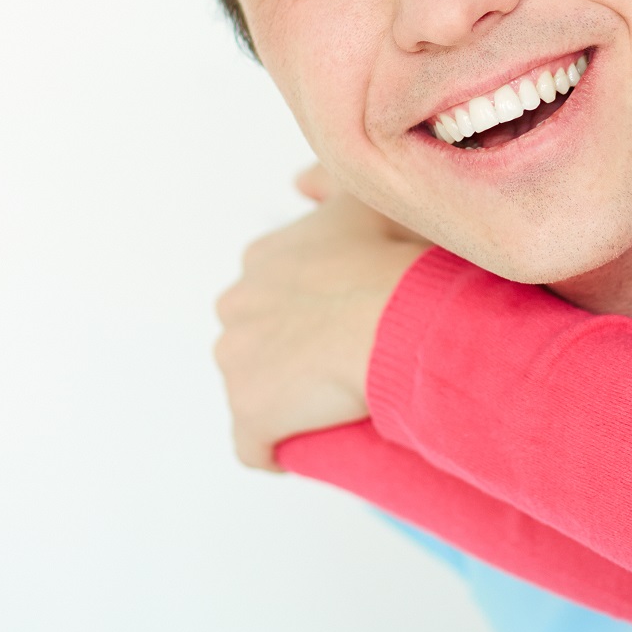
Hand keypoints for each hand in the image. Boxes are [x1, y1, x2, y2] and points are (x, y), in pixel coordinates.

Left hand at [212, 169, 428, 468]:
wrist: (396, 316)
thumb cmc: (391, 257)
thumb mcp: (362, 197)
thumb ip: (326, 179)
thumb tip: (299, 183)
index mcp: (260, 259)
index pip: (269, 294)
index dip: (305, 312)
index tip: (341, 325)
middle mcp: (234, 306)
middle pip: (254, 340)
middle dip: (286, 356)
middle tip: (343, 366)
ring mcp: (236, 363)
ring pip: (253, 390)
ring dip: (283, 402)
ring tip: (332, 407)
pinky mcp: (248, 416)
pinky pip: (253, 447)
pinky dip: (273, 451)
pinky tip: (304, 450)